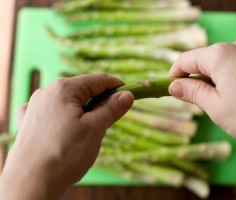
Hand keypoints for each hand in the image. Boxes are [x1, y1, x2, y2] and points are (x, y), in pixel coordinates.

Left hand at [0, 74, 133, 199]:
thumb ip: (112, 108)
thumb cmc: (65, 153)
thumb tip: (127, 95)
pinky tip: (65, 127)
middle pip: (82, 91)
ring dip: (83, 111)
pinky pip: (52, 113)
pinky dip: (64, 117)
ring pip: (68, 103)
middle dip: (100, 101)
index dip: (116, 86)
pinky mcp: (29, 123)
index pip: (98, 80)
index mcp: (63, 89)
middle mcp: (46, 93)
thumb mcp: (96, 128)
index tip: (129, 94)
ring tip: (90, 130)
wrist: (32, 183)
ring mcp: (35, 108)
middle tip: (112, 117)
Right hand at [168, 39, 235, 152]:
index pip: (185, 60)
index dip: (174, 75)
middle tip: (194, 103)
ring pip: (222, 64)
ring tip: (219, 104)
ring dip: (213, 81)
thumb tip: (173, 86)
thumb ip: (191, 93)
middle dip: (195, 80)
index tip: (169, 90)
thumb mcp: (215, 107)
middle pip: (204, 60)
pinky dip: (230, 80)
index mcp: (220, 55)